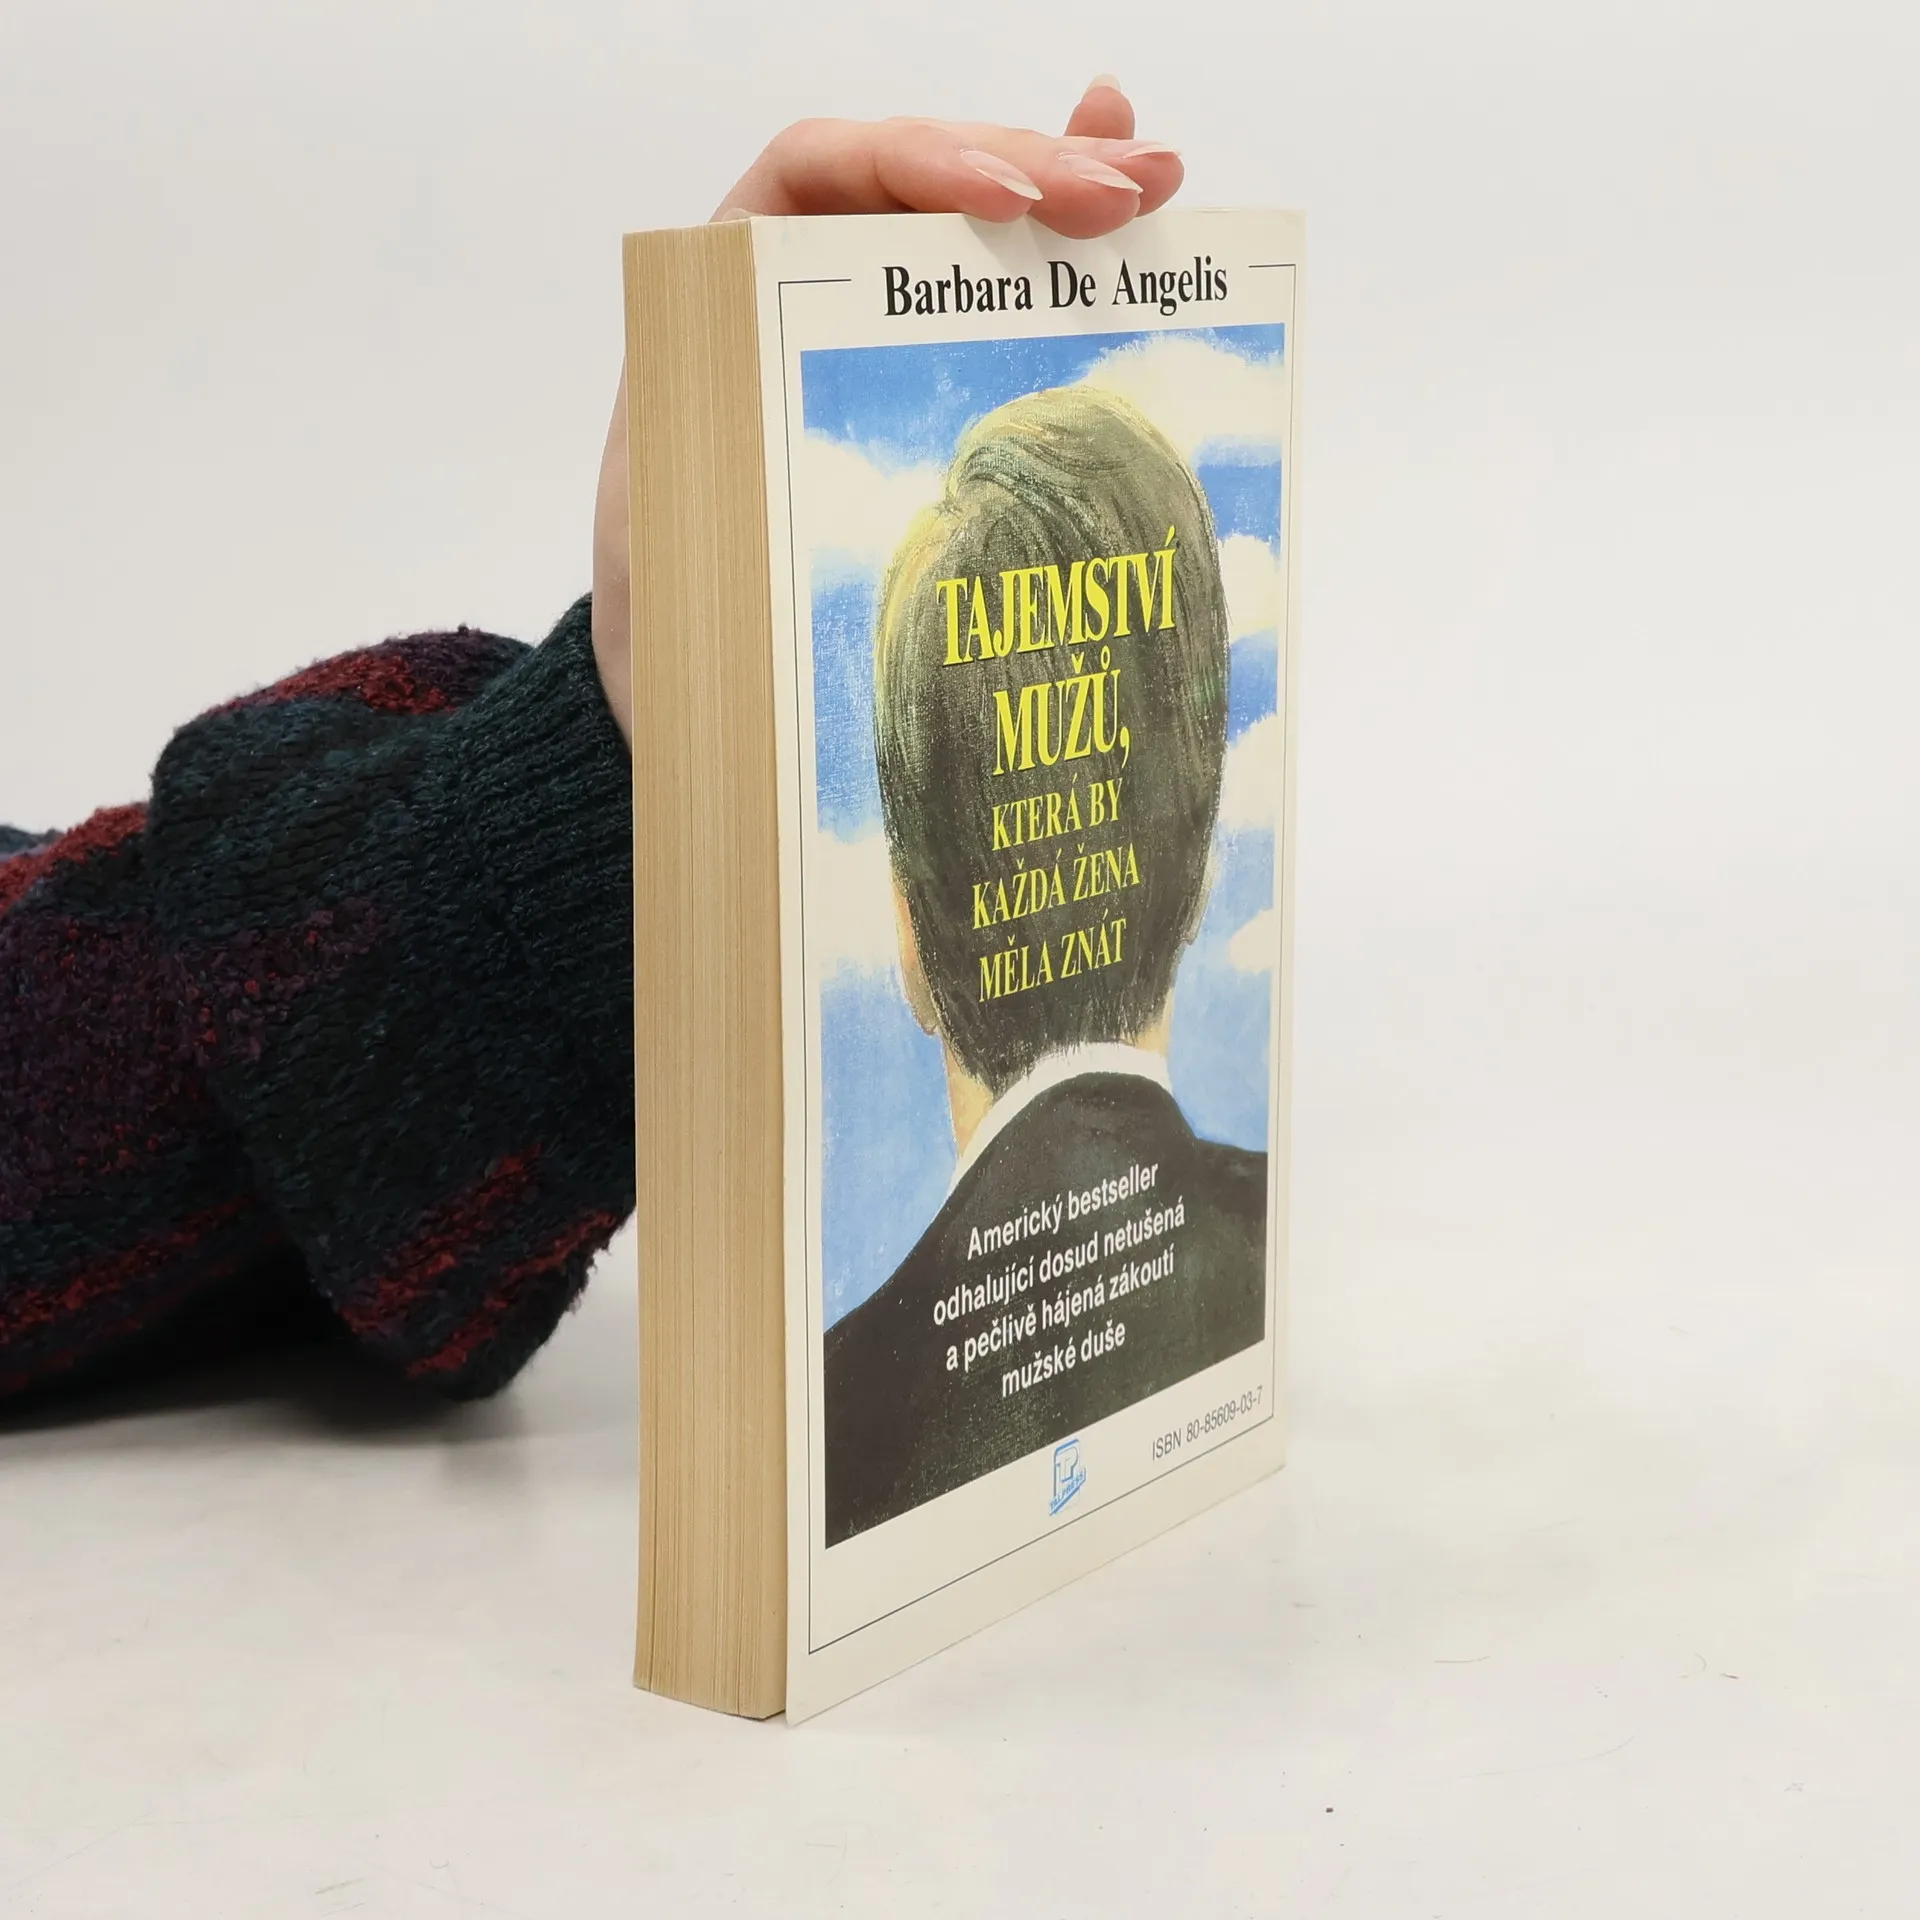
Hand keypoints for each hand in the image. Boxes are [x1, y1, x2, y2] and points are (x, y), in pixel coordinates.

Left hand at [591, 79, 1181, 741]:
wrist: (683, 669)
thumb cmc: (671, 597)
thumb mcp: (675, 528)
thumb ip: (722, 465)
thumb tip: (797, 449)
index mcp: (722, 290)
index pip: (821, 169)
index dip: (918, 159)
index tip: (1005, 199)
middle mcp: (797, 283)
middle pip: (923, 177)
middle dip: (1032, 165)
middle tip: (1130, 188)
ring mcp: (870, 325)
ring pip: (975, 221)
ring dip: (1071, 182)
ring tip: (1159, 178)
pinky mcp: (920, 375)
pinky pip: (997, 289)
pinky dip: (1064, 247)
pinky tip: (1135, 209)